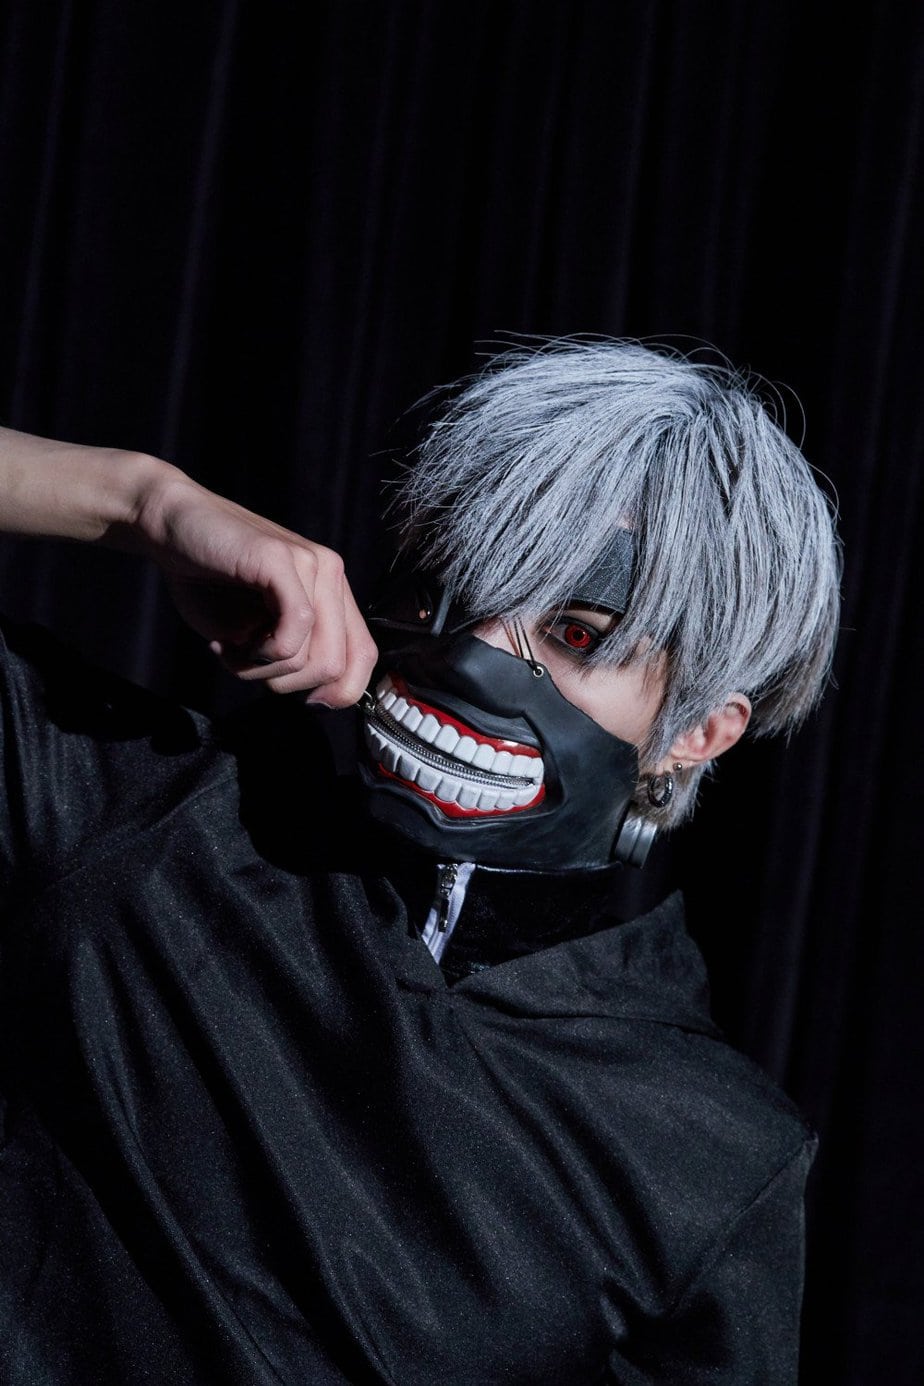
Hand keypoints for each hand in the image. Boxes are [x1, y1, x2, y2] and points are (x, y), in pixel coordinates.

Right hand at [134, 466, 377, 705]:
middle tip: (246, 663)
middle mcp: (330, 575)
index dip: (340, 693)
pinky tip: (233, 641)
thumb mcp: (255, 634)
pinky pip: (297, 626)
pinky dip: (263, 649)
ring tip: (231, 647)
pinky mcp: (284, 559)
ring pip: (314, 656)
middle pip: (337, 666)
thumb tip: (320, 698)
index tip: (304, 702)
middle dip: (286, 684)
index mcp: (330, 592)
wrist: (169, 527)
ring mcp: (311, 563)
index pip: (362, 656)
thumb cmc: (207, 581)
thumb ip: (292, 659)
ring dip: (262, 669)